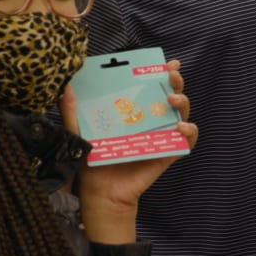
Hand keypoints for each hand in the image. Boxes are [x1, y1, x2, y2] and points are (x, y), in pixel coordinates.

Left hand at [61, 60, 197, 243]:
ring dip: (183, 101)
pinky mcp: (168, 153)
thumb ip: (72, 111)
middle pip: (170, 94)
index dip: (160, 72)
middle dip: (175, 80)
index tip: (164, 62)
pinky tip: (180, 127)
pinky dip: (190, 131)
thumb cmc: (91, 162)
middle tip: (170, 74)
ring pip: (182, 113)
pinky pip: (187, 141)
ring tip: (172, 98)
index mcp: (132, 111)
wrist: (100, 193)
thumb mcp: (78, 132)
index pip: (149, 86)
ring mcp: (161, 136)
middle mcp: (150, 121)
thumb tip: (65, 86)